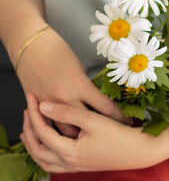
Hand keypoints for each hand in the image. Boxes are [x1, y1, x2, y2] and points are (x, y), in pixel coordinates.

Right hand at [16, 27, 130, 136]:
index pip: (106, 108)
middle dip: (102, 129)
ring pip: (67, 131)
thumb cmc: (58, 51)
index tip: (128, 121)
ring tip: (91, 137)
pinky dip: (60, 130)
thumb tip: (96, 101)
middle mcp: (65, 98)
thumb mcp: (80, 68)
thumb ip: (87, 87)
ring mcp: (50, 104)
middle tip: (113, 133)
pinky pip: (50, 125)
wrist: (29, 44)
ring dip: (80, 135)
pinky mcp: (37, 106)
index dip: (120, 116)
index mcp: (80, 85)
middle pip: (88, 124)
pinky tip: (69, 133)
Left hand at [20, 94, 168, 172]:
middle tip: (27, 112)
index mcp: (69, 152)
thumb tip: (43, 107)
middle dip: (29, 130)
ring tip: (31, 130)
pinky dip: (47, 153)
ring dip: (35, 145)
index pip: (42, 132)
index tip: (31, 99)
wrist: (140, 151)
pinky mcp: (83, 165)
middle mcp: (69, 163)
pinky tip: (51, 142)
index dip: (34, 114)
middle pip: (38, 150)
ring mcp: (76, 166)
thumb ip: (68, 113)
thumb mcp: (94, 120)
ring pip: (44, 160)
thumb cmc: (120, 135)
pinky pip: (55, 163)